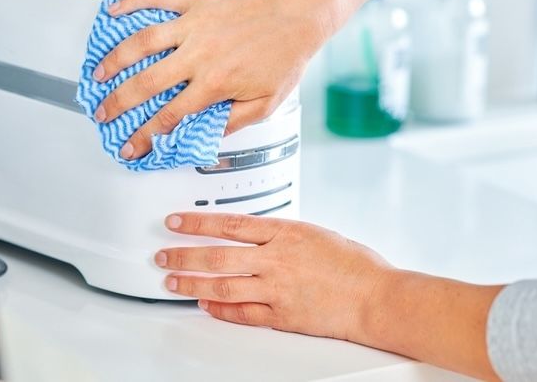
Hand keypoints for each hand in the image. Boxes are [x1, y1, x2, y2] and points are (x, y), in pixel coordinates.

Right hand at [92, 0, 352, 159]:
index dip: (145, 136)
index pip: (169, 116)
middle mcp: (199, 54)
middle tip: (102, 114)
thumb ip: (233, 122)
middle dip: (118, 103)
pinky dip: (132, 2)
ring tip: (97, 73)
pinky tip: (114, 10)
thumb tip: (205, 136)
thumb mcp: (265, 104)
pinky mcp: (197, 0)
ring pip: (142, 42)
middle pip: (145, 84)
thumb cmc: (285, 56)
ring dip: (114, 59)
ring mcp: (194, 25)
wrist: (298, 14)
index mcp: (214, 83)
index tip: (132, 146)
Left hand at [153, 212, 392, 340]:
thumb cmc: (355, 264)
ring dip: (191, 283)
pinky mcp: (281, 316)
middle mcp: (276, 260)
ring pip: (222, 285)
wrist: (375, 297)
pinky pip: (241, 313)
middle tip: (162, 254)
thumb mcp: (316, 234)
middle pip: (217, 255)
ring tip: (171, 281)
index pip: (229, 224)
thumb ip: (283, 235)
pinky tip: (205, 304)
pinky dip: (219, 308)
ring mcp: (276, 289)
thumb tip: (257, 236)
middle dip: (183, 254)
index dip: (197, 222)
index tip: (175, 221)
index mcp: (286, 233)